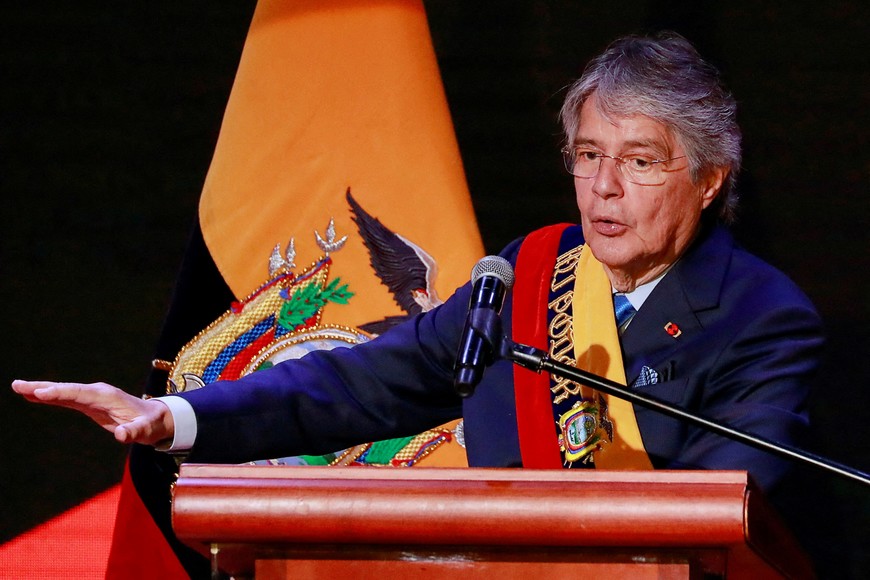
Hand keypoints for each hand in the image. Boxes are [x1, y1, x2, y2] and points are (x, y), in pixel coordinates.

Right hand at [11, 380, 174, 445]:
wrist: (155, 418)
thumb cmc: (150, 425)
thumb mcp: (145, 430)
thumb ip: (134, 432)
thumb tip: (121, 435)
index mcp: (107, 397)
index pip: (79, 393)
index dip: (60, 392)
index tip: (40, 392)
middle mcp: (97, 393)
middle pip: (66, 389)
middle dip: (43, 387)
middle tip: (18, 385)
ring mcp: (92, 397)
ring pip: (63, 392)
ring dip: (41, 390)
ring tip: (18, 388)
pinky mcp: (89, 403)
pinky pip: (65, 399)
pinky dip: (50, 397)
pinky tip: (33, 396)